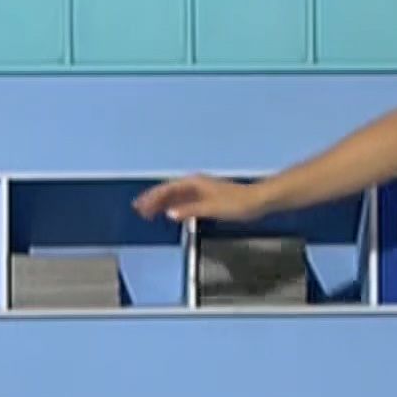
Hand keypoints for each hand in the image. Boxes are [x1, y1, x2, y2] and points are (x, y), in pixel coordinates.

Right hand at [132, 174, 268, 223]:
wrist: (257, 200)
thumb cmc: (237, 204)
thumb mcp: (211, 209)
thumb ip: (190, 211)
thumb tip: (170, 213)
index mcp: (195, 183)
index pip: (167, 189)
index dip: (152, 197)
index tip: (140, 205)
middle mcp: (196, 183)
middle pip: (169, 190)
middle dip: (153, 199)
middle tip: (139, 209)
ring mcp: (201, 189)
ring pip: (175, 195)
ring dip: (162, 203)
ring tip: (149, 212)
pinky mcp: (207, 196)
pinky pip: (184, 199)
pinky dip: (174, 205)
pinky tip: (170, 213)